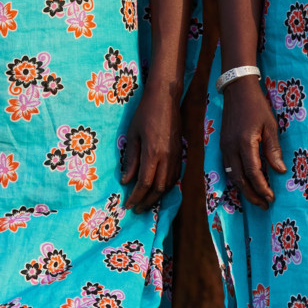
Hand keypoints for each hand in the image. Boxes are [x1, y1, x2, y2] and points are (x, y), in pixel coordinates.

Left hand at [120, 80, 180, 213]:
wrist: (165, 98)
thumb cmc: (145, 113)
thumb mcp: (133, 135)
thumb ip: (131, 160)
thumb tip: (126, 181)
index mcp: (153, 153)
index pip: (145, 183)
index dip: (136, 197)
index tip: (128, 205)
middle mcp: (167, 158)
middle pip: (159, 188)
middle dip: (147, 202)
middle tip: (137, 209)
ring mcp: (177, 155)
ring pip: (170, 184)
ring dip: (158, 196)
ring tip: (146, 202)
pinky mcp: (181, 152)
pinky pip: (176, 175)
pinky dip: (167, 186)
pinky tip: (159, 188)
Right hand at [219, 74, 284, 208]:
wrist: (237, 90)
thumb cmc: (257, 106)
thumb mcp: (270, 126)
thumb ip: (273, 150)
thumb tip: (279, 171)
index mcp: (245, 143)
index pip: (253, 172)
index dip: (262, 187)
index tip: (271, 197)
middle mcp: (231, 148)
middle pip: (239, 179)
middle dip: (252, 194)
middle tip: (264, 205)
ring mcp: (224, 146)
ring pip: (231, 175)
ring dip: (243, 189)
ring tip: (256, 198)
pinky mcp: (222, 144)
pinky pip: (228, 167)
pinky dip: (236, 179)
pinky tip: (245, 183)